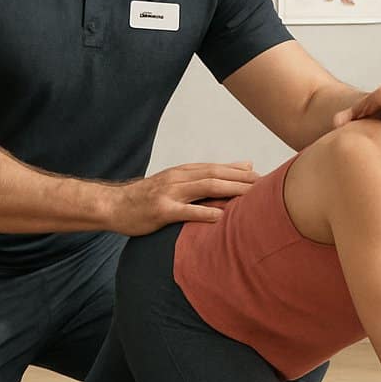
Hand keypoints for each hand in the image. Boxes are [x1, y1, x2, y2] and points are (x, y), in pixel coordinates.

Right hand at [110, 162, 258, 235]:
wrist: (113, 205)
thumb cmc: (148, 197)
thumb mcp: (178, 181)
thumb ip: (209, 175)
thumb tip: (246, 164)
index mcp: (184, 172)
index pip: (218, 168)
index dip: (243, 172)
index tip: (266, 178)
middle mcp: (179, 178)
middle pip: (216, 175)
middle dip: (242, 180)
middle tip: (267, 186)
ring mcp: (169, 193)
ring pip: (205, 188)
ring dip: (230, 190)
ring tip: (251, 196)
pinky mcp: (160, 210)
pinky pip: (185, 211)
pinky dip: (204, 212)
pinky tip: (221, 217)